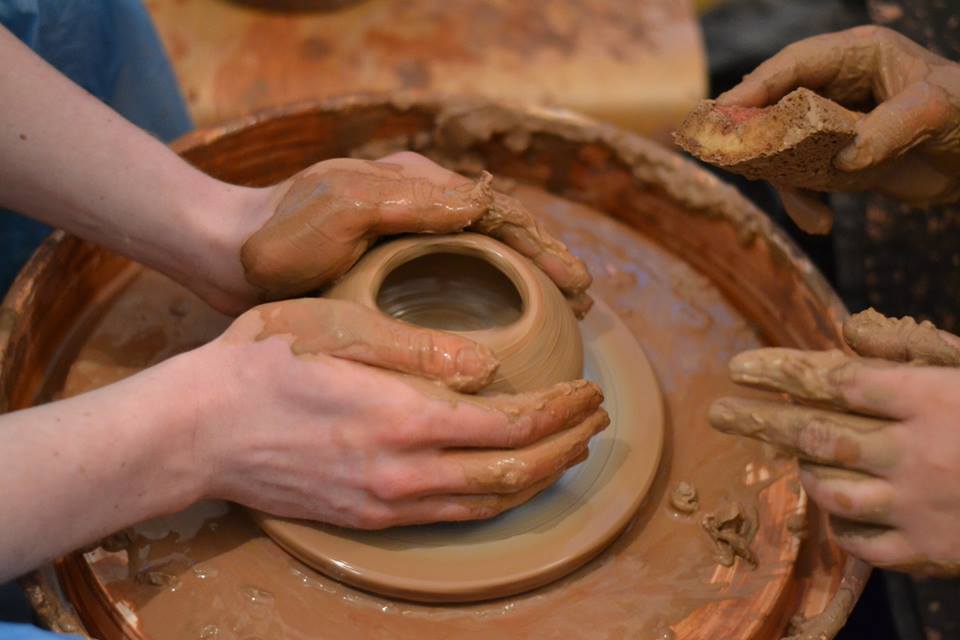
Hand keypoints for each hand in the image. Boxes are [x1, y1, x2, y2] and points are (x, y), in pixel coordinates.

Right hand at [188, 297, 606, 527]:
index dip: (560, 410)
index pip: (511, 425)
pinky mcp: (368, 518)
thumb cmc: (262, 363)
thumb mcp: (338, 328)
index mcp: (404, 418)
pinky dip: (495, 499)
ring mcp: (386, 503)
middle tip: (597, 418)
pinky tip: (508, 480)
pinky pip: (451, 517)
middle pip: (513, 474)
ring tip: (570, 448)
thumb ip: (418, 349)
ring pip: (488, 504)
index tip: (590, 389)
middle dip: (566, 446)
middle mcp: (404, 472)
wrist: (195, 431)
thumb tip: (488, 367)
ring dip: (539, 477)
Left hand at [224, 151, 591, 315]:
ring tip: (558, 320)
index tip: (578, 282)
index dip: (543, 246)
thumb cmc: (280, 230)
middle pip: (499, 237)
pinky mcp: (386, 275)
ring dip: (521, 287)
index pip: (498, 212)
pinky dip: (482, 306)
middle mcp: (417, 211)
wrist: (224, 255)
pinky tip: (495, 337)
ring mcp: (403, 244)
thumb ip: (414, 203)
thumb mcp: (347, 208)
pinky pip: (449, 288)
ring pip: (480, 263)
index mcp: (417, 187)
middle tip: (583, 306)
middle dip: (544, 266)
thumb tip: (486, 203)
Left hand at [708, 308, 959, 574]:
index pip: (834, 379)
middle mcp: (916, 450)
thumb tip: (849, 331)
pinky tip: (834, 511)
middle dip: (759, 420)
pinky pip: (861, 542)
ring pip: (831, 488)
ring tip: (792, 460)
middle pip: (816, 431)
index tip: (739, 367)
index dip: (780, 371)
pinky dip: (840, 524)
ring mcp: (920, 504)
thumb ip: (915, 352)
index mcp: (931, 398)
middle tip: (718, 412)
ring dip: (804, 471)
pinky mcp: (930, 550)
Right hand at [717, 26, 959, 228]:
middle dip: (753, 136)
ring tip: (810, 213)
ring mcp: (831, 126)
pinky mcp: (835, 160)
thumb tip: (843, 159)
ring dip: (785, 183)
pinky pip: (802, 180)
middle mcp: (836, 87)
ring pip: (782, 149)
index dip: (756, 86)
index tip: (724, 111)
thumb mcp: (937, 110)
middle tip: (731, 160)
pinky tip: (820, 222)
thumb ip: (890, 128)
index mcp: (855, 57)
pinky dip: (805, 203)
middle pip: (774, 106)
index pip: (793, 64)